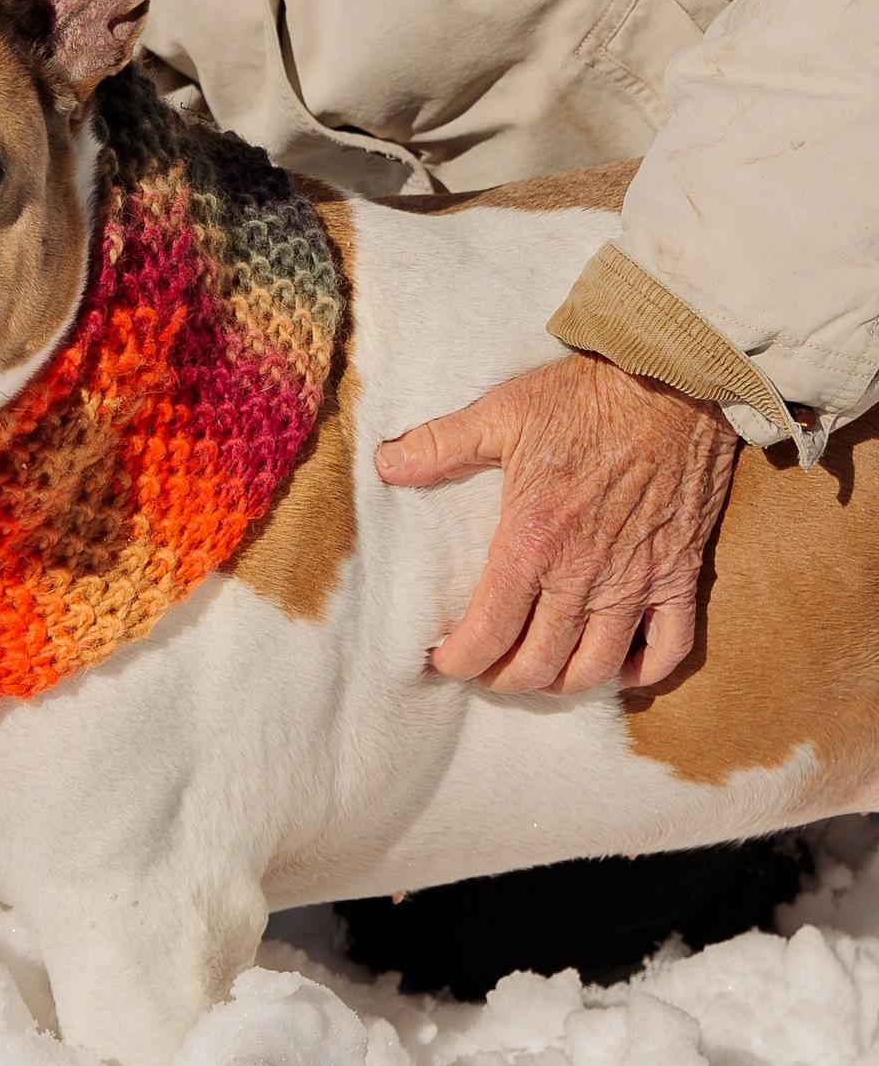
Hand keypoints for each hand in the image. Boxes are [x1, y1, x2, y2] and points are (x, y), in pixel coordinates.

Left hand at [374, 354, 738, 694]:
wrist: (678, 381)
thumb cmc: (587, 397)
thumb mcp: (502, 413)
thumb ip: (440, 446)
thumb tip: (385, 465)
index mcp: (533, 541)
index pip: (488, 632)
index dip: (460, 660)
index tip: (441, 661)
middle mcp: (584, 573)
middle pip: (539, 663)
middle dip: (503, 679)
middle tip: (484, 672)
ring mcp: (638, 579)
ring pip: (597, 667)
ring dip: (563, 684)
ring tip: (538, 676)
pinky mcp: (681, 573)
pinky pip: (670, 646)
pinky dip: (643, 672)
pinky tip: (618, 670)